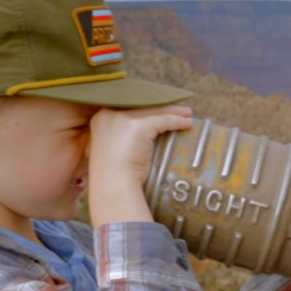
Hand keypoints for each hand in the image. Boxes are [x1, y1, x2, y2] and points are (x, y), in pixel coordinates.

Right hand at [87, 105, 193, 226]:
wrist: (114, 183)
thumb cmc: (115, 174)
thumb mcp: (115, 149)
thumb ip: (124, 137)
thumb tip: (144, 137)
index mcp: (102, 118)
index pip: (129, 107)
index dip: (147, 107)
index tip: (161, 109)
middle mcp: (110, 114)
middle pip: (143, 106)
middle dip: (163, 107)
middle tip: (181, 109)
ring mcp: (123, 118)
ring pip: (154, 111)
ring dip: (174, 112)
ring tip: (188, 115)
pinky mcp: (138, 126)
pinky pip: (163, 120)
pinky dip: (177, 122)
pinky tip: (187, 124)